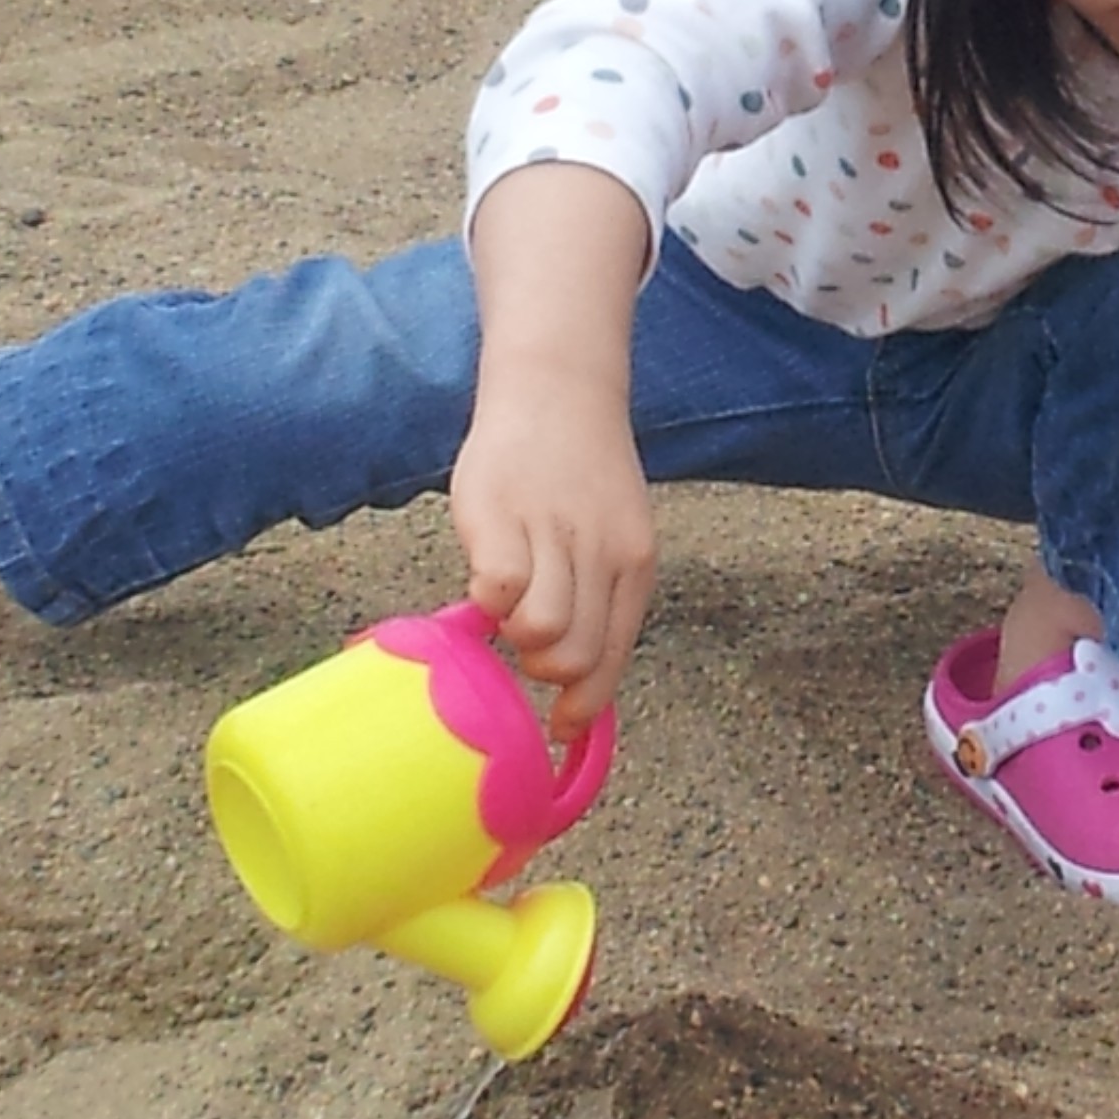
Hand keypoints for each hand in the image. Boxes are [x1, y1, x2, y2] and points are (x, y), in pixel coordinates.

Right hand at [449, 370, 655, 735]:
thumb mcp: (614, 533)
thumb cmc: (581, 473)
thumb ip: (599, 597)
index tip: (560, 730)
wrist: (558, 388)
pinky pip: (497, 588)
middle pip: (575, 658)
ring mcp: (552, 532)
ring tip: (508, 604)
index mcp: (634, 562)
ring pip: (542, 633)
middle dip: (546, 670)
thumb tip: (577, 683)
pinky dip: (486, 599)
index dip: (583, 707)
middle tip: (527, 642)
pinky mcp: (499, 514)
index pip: (613, 658)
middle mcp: (601, 551)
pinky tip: (484, 576)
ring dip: (516, 637)